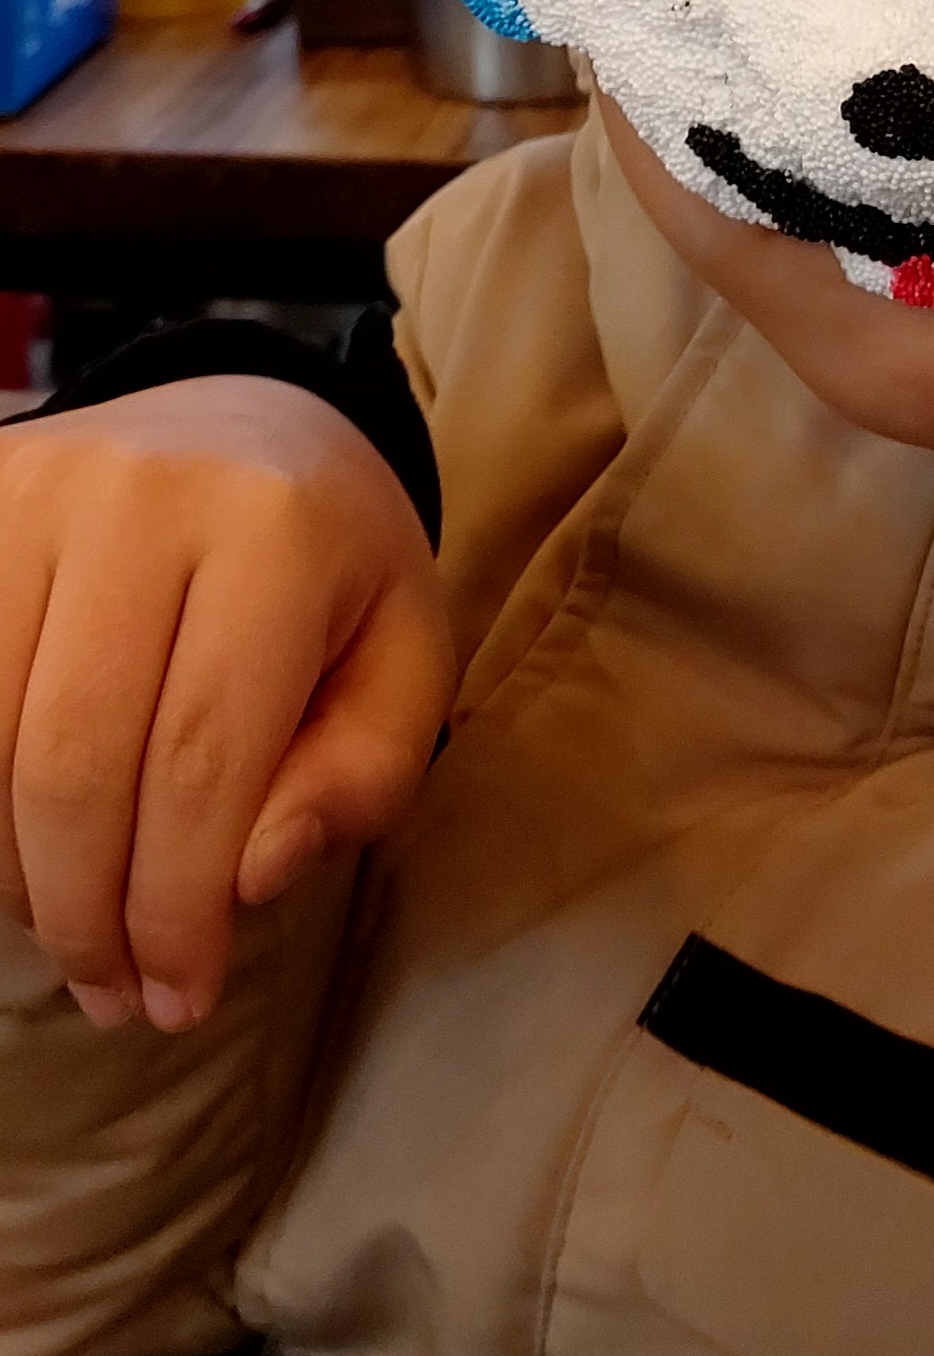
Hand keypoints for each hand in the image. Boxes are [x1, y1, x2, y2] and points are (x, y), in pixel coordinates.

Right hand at [0, 375, 454, 1035]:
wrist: (253, 425)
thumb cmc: (337, 569)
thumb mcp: (404, 662)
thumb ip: (358, 778)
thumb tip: (248, 878)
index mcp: (274, 531)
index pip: (201, 760)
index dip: (179, 909)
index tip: (184, 1001)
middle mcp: (140, 494)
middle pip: (74, 762)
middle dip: (91, 914)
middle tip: (121, 996)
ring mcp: (36, 490)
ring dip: (23, 875)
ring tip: (80, 934)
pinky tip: (29, 855)